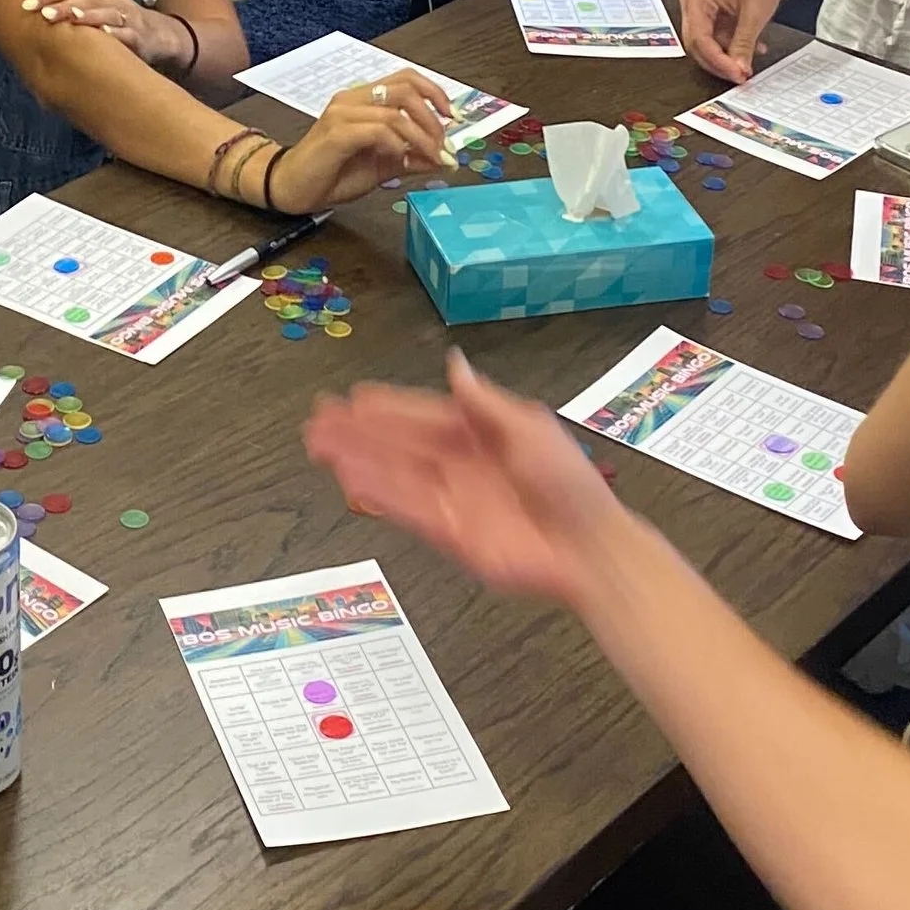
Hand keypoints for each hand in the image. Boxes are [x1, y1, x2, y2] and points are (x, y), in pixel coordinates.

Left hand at [23, 0, 188, 66]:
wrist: (157, 33)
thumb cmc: (117, 11)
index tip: (26, 4)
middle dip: (64, 5)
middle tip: (44, 14)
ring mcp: (126, 16)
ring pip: (107, 13)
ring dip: (90, 15)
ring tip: (73, 18)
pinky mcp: (139, 36)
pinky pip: (128, 34)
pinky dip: (117, 33)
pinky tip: (105, 34)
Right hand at [272, 71, 458, 210]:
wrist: (292, 188)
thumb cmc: (331, 174)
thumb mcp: (381, 167)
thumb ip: (409, 158)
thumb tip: (442, 158)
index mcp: (363, 99)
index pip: (405, 79)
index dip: (434, 92)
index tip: (451, 118)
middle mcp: (353, 98)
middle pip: (405, 89)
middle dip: (432, 118)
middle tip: (442, 145)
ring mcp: (343, 113)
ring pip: (395, 111)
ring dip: (421, 136)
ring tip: (430, 157)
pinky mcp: (336, 133)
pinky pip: (377, 130)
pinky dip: (396, 145)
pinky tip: (398, 158)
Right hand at [306, 346, 628, 619]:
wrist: (589, 546)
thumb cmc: (569, 483)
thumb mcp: (529, 427)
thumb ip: (484, 401)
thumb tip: (454, 363)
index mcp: (480, 435)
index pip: (423, 416)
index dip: (388, 407)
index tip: (355, 397)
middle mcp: (460, 465)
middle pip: (399, 444)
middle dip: (359, 432)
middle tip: (319, 419)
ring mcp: (452, 500)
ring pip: (395, 475)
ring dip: (359, 459)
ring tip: (321, 445)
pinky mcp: (450, 535)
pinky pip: (406, 508)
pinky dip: (378, 492)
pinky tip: (351, 478)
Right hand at [675, 0, 786, 84]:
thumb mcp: (754, 13)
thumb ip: (743, 44)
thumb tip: (739, 70)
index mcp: (696, 0)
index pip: (700, 41)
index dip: (718, 62)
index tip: (737, 75)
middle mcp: (692, 4)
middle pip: (698, 45)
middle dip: (720, 62)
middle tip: (741, 75)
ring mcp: (701, 8)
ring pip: (708, 43)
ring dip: (729, 55)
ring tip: (750, 61)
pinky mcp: (712, 12)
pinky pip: (718, 36)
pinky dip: (733, 44)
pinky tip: (753, 47)